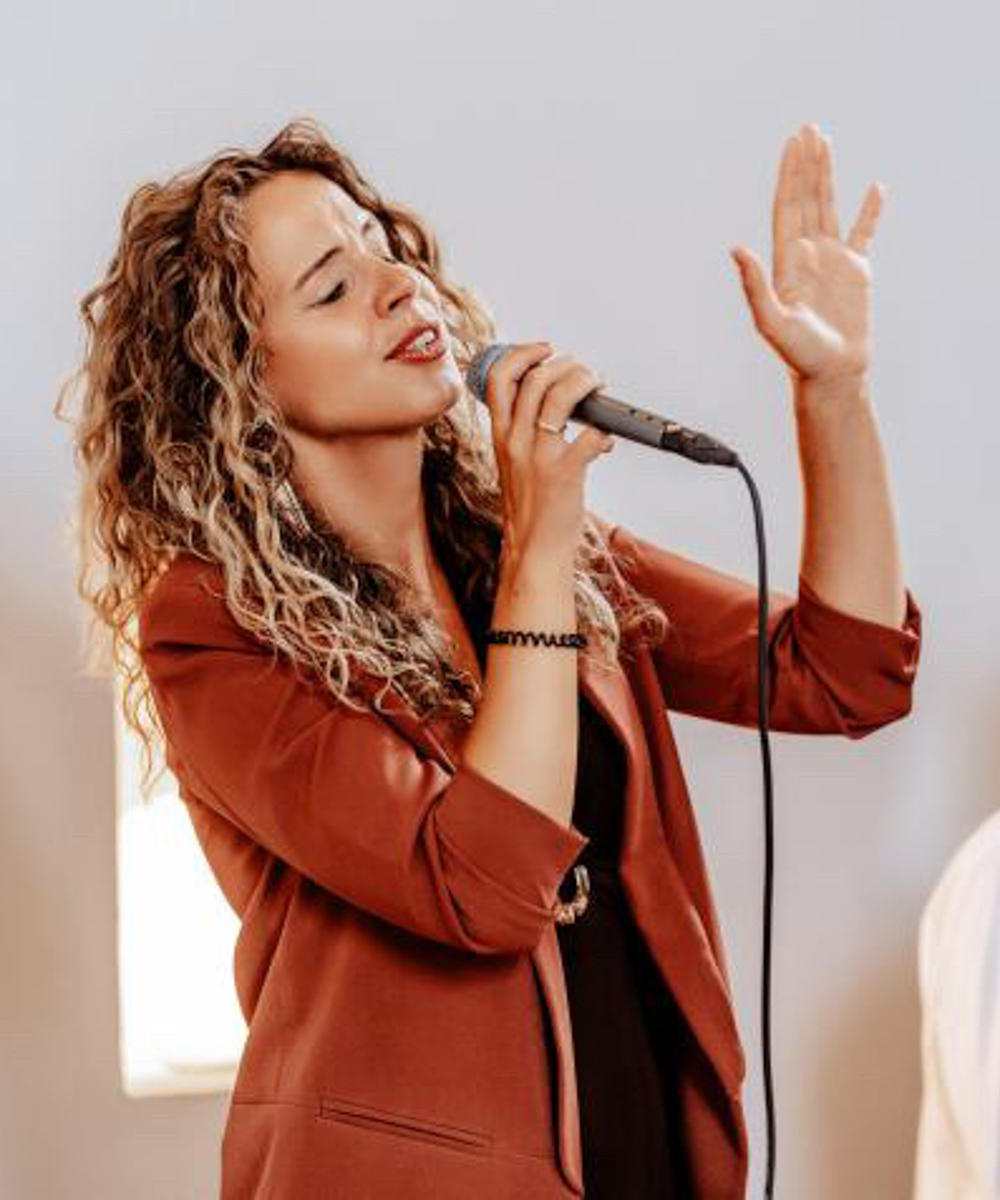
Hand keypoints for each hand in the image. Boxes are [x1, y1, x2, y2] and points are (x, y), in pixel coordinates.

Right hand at [481, 342, 613, 566]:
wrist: (532, 549)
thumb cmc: (530, 509)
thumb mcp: (515, 464)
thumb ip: (526, 433)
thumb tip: (558, 405)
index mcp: (501, 435)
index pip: (499, 378)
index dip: (523, 353)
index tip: (545, 350)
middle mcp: (516, 441)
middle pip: (535, 377)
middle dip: (566, 364)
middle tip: (584, 372)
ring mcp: (539, 455)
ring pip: (559, 395)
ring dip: (585, 382)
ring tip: (598, 388)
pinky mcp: (564, 472)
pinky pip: (590, 434)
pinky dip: (604, 429)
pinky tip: (607, 439)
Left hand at [730, 121, 883, 386]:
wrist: (830, 374)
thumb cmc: (799, 355)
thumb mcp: (771, 321)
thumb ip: (754, 284)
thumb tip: (736, 248)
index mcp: (786, 261)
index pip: (787, 207)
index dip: (789, 175)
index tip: (793, 144)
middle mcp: (807, 255)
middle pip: (806, 199)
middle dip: (806, 164)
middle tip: (808, 129)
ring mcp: (832, 261)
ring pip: (829, 207)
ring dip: (828, 176)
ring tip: (827, 143)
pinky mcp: (857, 272)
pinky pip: (865, 234)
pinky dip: (871, 211)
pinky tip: (875, 189)